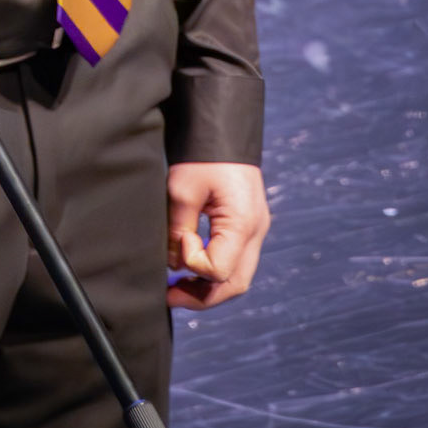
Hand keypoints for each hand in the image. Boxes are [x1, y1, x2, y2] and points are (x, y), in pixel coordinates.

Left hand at [166, 162, 270, 310]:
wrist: (222, 129)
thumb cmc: (202, 156)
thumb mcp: (182, 190)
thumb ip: (178, 230)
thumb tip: (173, 264)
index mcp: (243, 224)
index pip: (219, 270)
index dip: (193, 262)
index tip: (180, 236)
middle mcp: (256, 232)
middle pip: (235, 284)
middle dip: (202, 296)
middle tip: (170, 297)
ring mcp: (256, 230)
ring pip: (237, 277)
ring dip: (209, 287)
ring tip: (178, 290)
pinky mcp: (248, 225)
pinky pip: (236, 260)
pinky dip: (215, 272)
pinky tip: (191, 270)